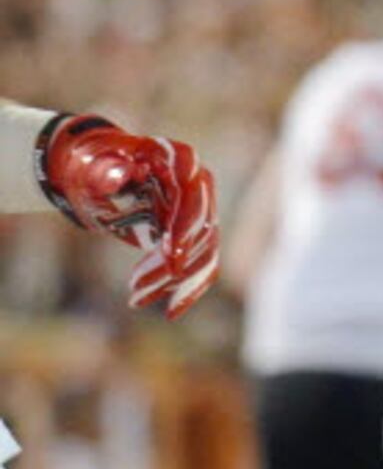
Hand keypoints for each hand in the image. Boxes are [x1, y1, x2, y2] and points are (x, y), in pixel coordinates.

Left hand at [37, 114, 220, 316]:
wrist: (97, 172)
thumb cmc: (93, 165)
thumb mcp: (92, 166)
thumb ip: (104, 170)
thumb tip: (118, 174)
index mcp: (177, 159)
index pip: (192, 194)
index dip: (186, 224)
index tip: (172, 256)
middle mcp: (196, 183)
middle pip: (201, 228)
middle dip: (174, 264)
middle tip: (136, 289)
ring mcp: (197, 207)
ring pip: (203, 252)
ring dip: (174, 281)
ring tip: (136, 298)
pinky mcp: (191, 231)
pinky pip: (202, 262)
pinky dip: (188, 287)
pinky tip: (171, 309)